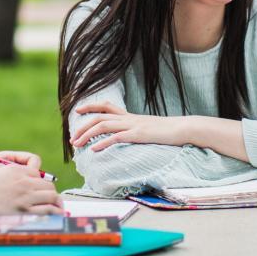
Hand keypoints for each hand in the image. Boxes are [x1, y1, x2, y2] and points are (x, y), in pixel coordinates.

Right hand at [0, 165, 61, 215]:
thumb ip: (14, 176)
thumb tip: (29, 183)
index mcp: (16, 169)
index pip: (38, 172)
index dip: (40, 182)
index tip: (41, 189)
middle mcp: (23, 180)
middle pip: (47, 185)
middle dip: (50, 193)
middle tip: (50, 200)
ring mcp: (25, 194)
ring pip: (52, 195)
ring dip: (55, 202)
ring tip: (56, 208)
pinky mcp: (24, 209)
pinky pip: (48, 209)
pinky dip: (55, 212)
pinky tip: (56, 215)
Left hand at [69, 101, 192, 150]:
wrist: (184, 128)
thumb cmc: (169, 131)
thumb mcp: (150, 128)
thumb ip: (138, 130)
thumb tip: (129, 137)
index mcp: (131, 116)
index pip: (107, 106)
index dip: (91, 106)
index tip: (78, 110)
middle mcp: (129, 118)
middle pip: (99, 117)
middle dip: (83, 127)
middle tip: (72, 139)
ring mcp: (134, 125)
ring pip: (104, 125)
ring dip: (87, 135)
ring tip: (77, 145)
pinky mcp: (139, 135)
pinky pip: (117, 137)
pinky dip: (103, 143)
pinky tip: (95, 150)